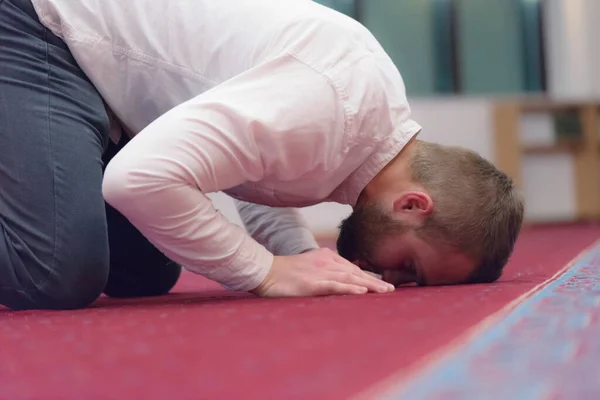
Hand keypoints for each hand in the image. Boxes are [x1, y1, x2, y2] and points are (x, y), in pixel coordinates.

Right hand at [250, 248, 395, 296]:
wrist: (264, 271)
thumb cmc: (284, 271)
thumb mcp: (308, 265)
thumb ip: (324, 270)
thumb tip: (339, 279)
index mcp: (326, 257)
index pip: (352, 268)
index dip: (368, 276)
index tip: (382, 283)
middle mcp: (326, 262)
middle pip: (355, 272)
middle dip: (374, 281)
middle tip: (391, 290)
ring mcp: (319, 272)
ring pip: (349, 279)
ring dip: (369, 285)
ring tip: (384, 292)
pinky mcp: (311, 283)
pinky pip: (334, 286)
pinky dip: (349, 289)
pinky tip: (361, 292)